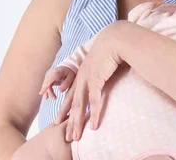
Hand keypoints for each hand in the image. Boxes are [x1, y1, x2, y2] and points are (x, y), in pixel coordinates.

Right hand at [39, 66, 75, 99]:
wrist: (68, 68)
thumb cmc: (70, 73)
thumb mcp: (71, 77)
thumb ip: (66, 83)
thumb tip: (60, 91)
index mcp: (58, 72)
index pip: (50, 78)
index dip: (46, 85)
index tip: (42, 93)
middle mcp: (51, 73)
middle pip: (47, 82)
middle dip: (48, 91)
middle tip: (54, 98)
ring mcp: (49, 76)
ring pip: (45, 84)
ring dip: (47, 92)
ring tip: (49, 98)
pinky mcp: (49, 79)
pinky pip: (46, 85)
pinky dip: (46, 90)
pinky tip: (46, 96)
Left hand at [55, 22, 125, 141]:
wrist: (116, 38)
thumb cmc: (112, 49)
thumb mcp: (103, 62)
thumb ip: (101, 72)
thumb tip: (104, 78)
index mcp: (82, 73)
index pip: (71, 95)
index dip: (65, 108)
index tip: (59, 120)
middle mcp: (81, 77)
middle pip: (73, 103)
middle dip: (69, 121)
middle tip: (67, 136)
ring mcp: (87, 78)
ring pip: (80, 105)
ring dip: (77, 122)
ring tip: (75, 137)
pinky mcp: (96, 79)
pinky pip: (94, 101)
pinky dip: (93, 114)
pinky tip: (93, 126)